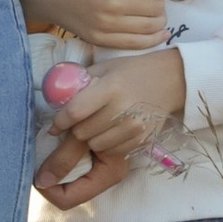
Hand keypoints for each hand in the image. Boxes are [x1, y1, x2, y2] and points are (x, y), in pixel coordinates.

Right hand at [17, 0, 171, 53]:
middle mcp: (111, 4)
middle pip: (156, 8)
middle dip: (161, 2)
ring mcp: (105, 24)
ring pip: (150, 26)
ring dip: (160, 19)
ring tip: (155, 12)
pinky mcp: (100, 38)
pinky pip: (136, 43)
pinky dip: (153, 39)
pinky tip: (160, 32)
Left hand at [38, 46, 186, 205]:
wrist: (169, 80)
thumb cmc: (129, 72)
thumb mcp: (102, 69)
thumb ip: (79, 84)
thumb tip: (53, 102)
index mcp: (110, 88)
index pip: (75, 112)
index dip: (60, 122)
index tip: (54, 127)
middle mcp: (123, 109)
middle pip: (82, 133)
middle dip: (76, 130)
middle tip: (80, 123)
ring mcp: (135, 127)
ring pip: (95, 146)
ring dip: (90, 139)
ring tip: (98, 125)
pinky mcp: (142, 140)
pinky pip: (112, 152)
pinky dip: (106, 145)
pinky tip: (112, 131)